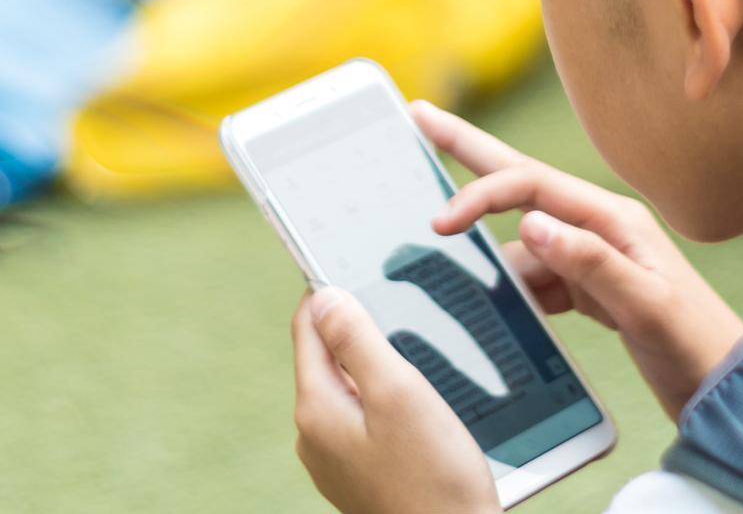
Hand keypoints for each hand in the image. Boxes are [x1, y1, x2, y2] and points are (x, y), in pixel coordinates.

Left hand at [292, 288, 499, 513]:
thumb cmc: (435, 478)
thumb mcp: (398, 392)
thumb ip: (357, 340)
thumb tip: (322, 297)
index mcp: (316, 410)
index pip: (307, 327)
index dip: (329, 291)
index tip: (358, 265)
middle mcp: (315, 437)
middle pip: (326, 355)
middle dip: (357, 327)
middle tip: (400, 305)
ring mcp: (337, 460)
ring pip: (348, 385)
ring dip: (374, 363)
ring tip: (416, 354)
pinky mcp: (362, 474)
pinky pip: (363, 416)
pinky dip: (384, 396)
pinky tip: (419, 401)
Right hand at [415, 102, 742, 420]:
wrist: (731, 392)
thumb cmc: (697, 347)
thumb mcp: (647, 306)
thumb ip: (590, 261)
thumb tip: (530, 222)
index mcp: (613, 219)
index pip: (531, 187)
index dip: (482, 195)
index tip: (440, 222)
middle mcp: (600, 228)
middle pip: (521, 183)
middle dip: (469, 151)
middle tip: (421, 117)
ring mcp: (595, 259)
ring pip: (522, 243)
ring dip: (485, 249)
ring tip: (441, 254)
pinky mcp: (593, 292)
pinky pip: (537, 280)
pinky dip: (510, 289)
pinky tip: (490, 303)